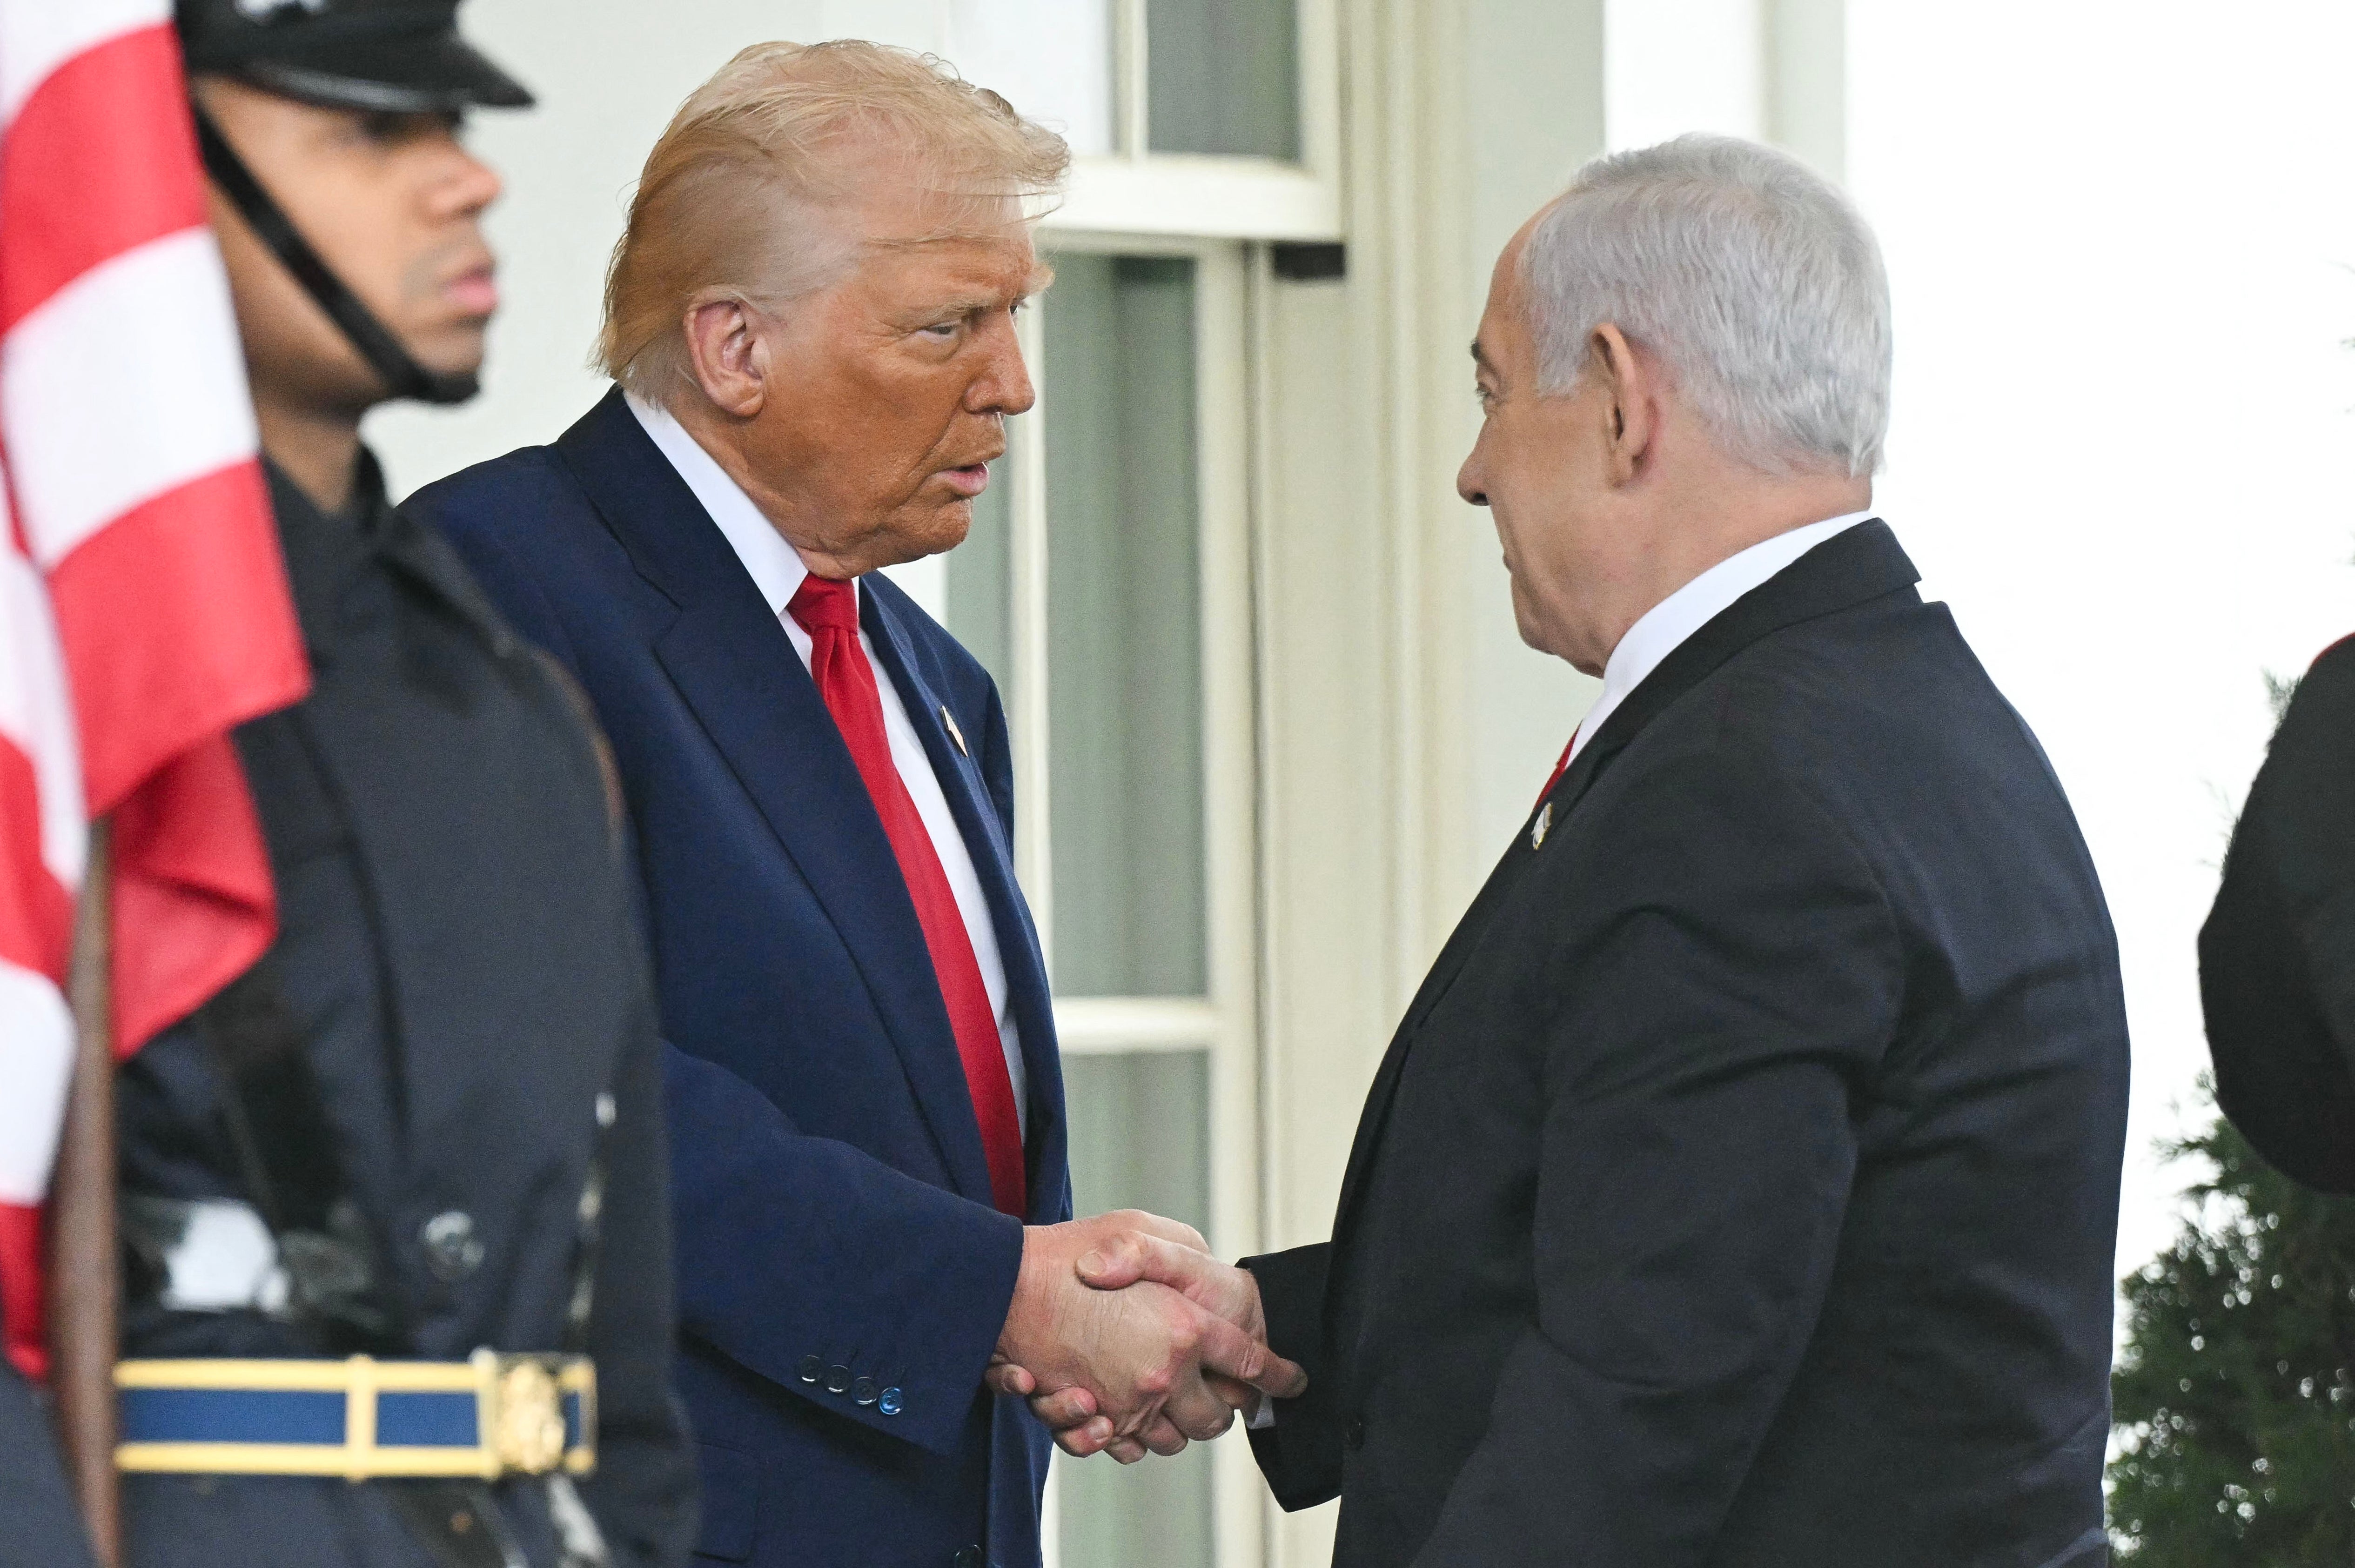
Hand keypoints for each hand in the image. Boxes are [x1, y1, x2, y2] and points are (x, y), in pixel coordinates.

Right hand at [988, 1218, 1303, 1461]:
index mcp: (1185, 1327)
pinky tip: (1125, 1413)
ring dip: (1177, 1426)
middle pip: (1215, 1417)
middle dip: (1225, 1409)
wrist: (1005, 1285)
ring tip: (1174, 1402)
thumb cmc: (1069, 1251)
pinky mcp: (1091, 1420)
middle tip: (1226, 1395)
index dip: (1278, 1373)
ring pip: (1171, 1438)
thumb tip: (1208, 1271)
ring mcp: (1126, 1403)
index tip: (1293, 1379)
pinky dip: (1129, 1438)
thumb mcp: (1140, 1229)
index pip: (1250, 1361)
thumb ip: (1181, 1253)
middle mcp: (1162, 1374)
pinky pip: (1125, 1447)